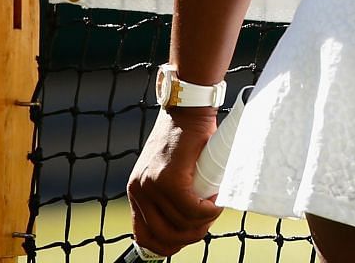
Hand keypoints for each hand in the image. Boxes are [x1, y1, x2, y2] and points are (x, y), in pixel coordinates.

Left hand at [126, 107, 222, 255]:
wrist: (188, 109)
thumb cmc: (186, 136)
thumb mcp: (170, 169)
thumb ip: (171, 192)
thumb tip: (186, 221)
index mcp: (137, 191)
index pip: (144, 236)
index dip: (167, 246)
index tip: (187, 239)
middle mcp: (139, 191)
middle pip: (164, 236)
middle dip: (190, 237)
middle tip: (208, 223)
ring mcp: (152, 186)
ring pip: (181, 223)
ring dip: (203, 222)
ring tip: (215, 207)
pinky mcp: (169, 178)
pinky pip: (191, 209)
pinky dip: (208, 212)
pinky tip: (217, 203)